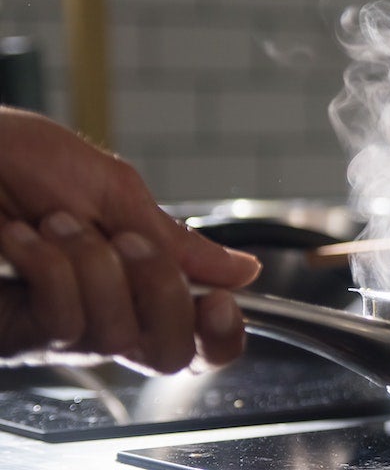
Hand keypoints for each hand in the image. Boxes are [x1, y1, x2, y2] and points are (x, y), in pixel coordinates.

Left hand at [0, 107, 260, 369]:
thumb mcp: (115, 190)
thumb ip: (177, 241)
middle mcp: (107, 312)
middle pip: (170, 354)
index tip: (219, 301)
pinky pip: (62, 322)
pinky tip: (23, 237)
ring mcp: (60, 327)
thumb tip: (243, 270)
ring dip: (92, 263)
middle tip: (133, 243)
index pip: (198, 335)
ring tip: (57, 221)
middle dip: (162, 291)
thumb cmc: (18, 160)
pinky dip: (51, 267)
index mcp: (140, 279)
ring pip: (114, 335)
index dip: (221, 333)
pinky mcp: (16, 332)